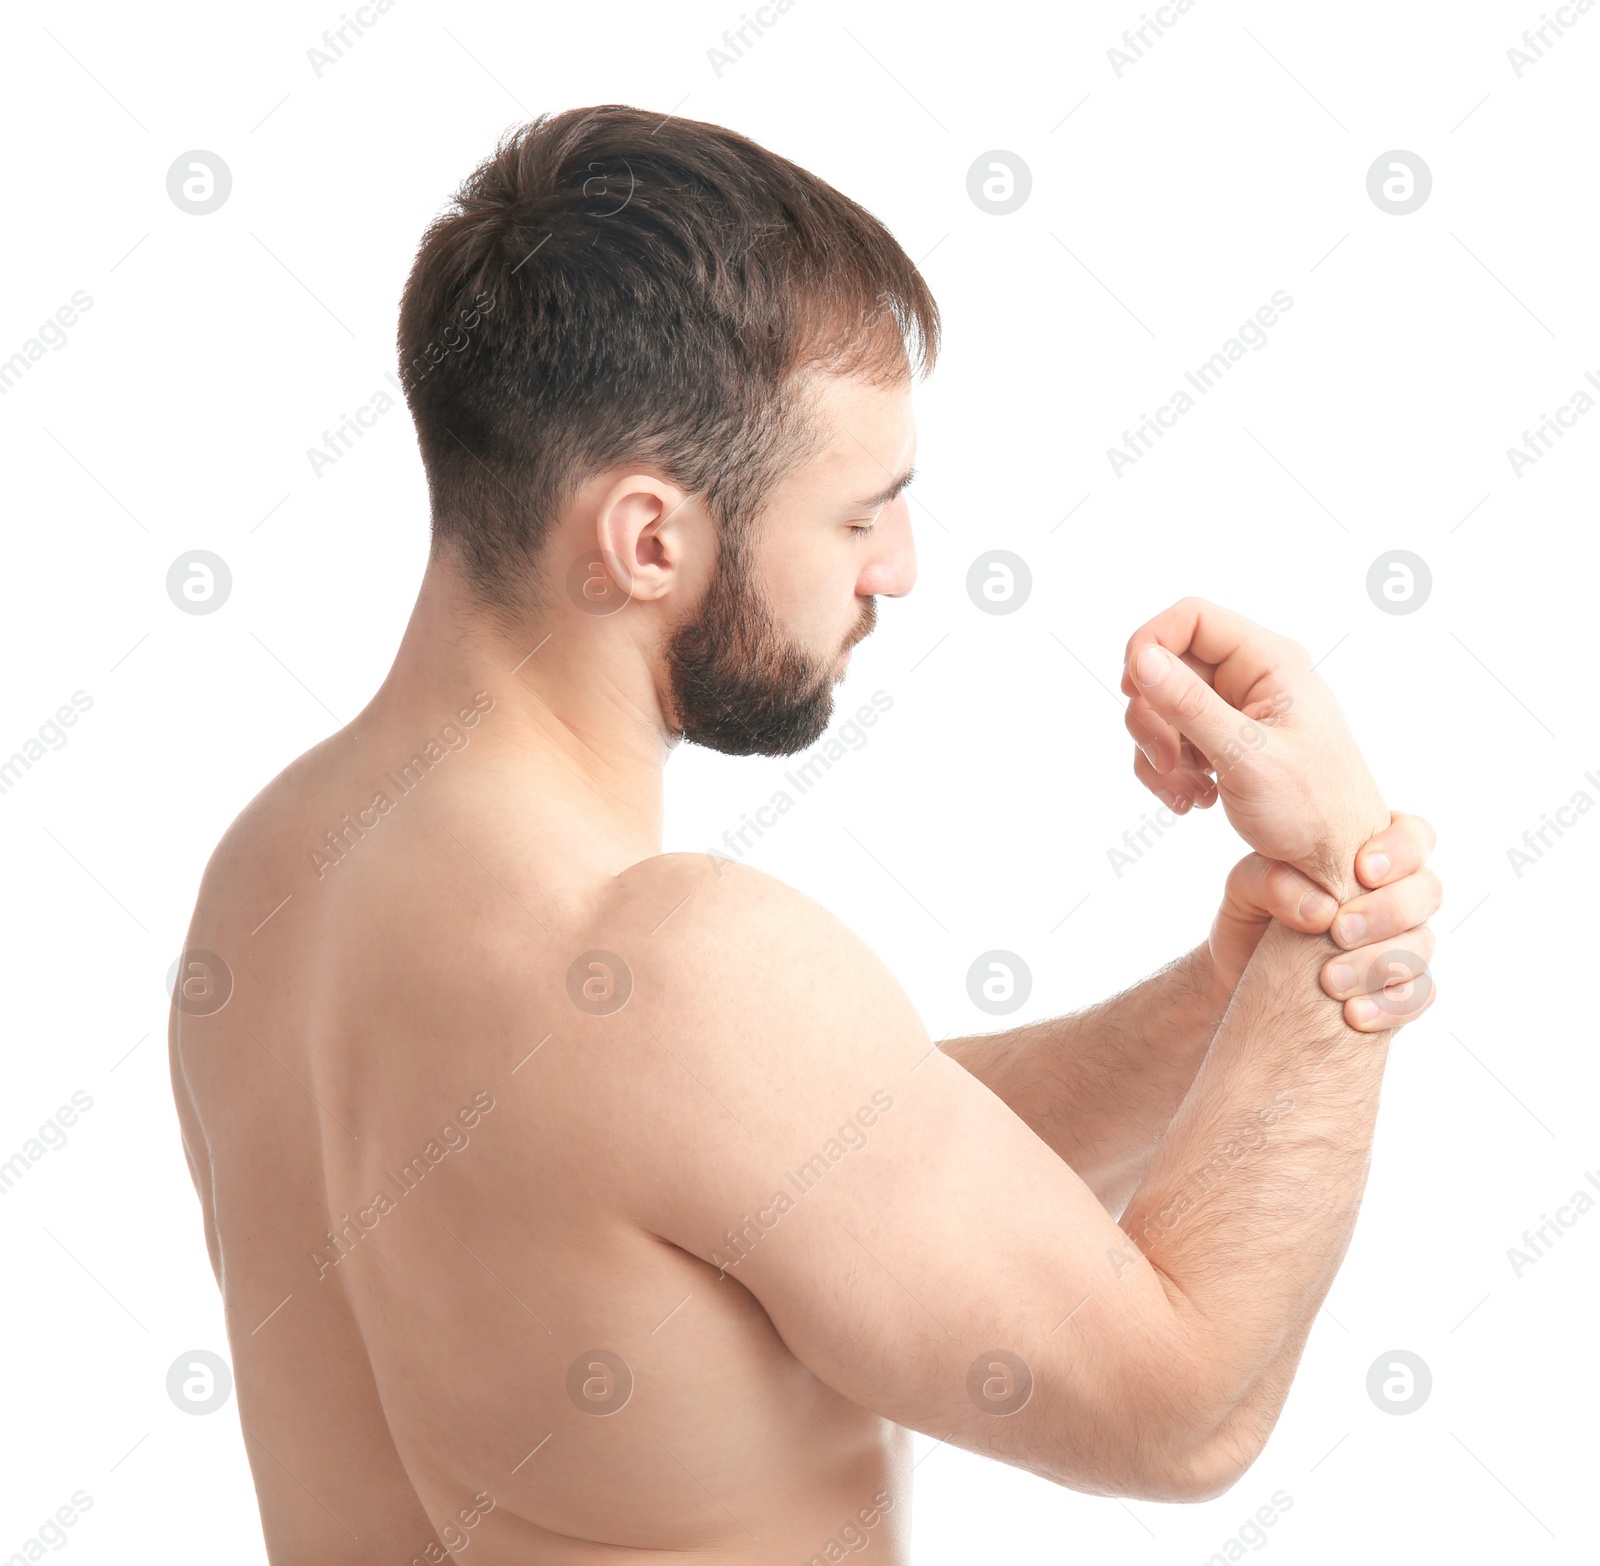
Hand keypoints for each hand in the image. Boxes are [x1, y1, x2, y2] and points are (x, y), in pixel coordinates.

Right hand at [1120, 598, 1389, 899]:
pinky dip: (1169, 771)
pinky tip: (1195, 798)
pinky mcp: (1224, 739)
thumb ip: (1190, 705)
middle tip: (1165, 762)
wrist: (1336, 859)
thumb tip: (1142, 660)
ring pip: (1162, 707)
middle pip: (1167, 666)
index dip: (1150, 645)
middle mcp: (1251, 677)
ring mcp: (1236, 709)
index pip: (1191, 618)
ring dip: (1159, 753)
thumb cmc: (1314, 809)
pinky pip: (1171, 739)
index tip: (1131, 690)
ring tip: (1190, 792)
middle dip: (1153, 718)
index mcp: (1270, 662)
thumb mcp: (1245, 756)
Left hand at [1208, 811, 1439, 1030]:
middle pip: (1427, 891)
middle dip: (1388, 911)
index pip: (1414, 835)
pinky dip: (1389, 1006)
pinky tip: (1352, 1015)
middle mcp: (1394, 896)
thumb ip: (1272, 880)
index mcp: (1367, 856)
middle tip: (1340, 932)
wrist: (1242, 977)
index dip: (1401, 850)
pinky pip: (1418, 996)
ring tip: (1331, 981)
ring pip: (1423, 945)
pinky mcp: (1398, 988)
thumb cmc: (1252, 918)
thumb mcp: (1245, 887)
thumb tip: (1319, 908)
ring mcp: (1402, 942)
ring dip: (1380, 963)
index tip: (1361, 871)